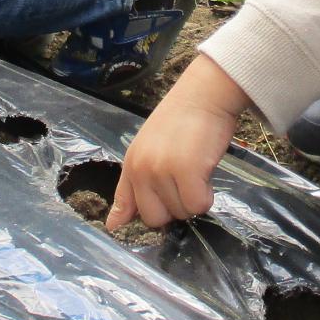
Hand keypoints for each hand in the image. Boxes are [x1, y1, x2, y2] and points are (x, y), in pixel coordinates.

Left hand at [111, 56, 246, 226]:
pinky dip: (207, 197)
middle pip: (155, 218)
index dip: (141, 213)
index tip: (146, 214)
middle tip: (185, 182)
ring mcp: (163, 170)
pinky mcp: (188, 172)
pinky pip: (198, 205)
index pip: (125, 204)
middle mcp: (142, 169)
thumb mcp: (148, 149)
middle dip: (174, 206)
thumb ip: (134, 186)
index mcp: (131, 164)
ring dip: (193, 198)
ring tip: (197, 170)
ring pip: (181, 212)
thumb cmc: (181, 120)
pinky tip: (206, 176)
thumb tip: (112, 225)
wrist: (203, 94)